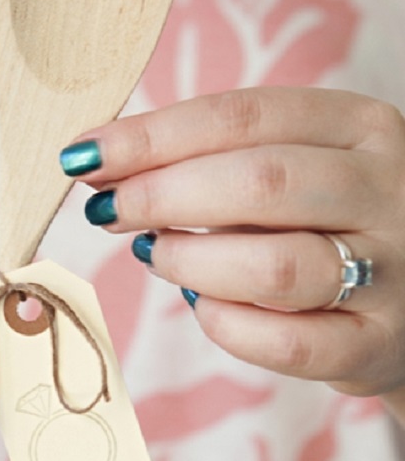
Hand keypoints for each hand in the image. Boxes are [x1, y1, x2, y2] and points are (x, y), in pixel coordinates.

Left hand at [62, 87, 404, 397]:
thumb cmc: (326, 223)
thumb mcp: (296, 167)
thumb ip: (214, 160)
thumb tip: (101, 166)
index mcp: (363, 127)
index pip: (245, 116)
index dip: (152, 136)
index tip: (85, 157)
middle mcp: (389, 191)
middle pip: (261, 181)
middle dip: (161, 195)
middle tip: (107, 211)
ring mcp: (391, 272)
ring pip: (274, 267)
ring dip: (191, 261)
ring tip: (155, 253)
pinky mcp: (376, 344)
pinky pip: (285, 342)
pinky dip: (225, 325)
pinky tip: (201, 305)